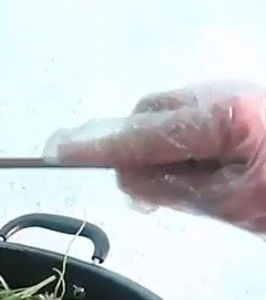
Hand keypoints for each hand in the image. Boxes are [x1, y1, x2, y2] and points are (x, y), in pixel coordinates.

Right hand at [44, 82, 265, 231]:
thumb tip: (127, 175)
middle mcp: (226, 95)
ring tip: (177, 190)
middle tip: (146, 195)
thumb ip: (171, 186)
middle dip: (135, 148)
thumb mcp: (231, 204)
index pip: (145, 132)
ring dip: (158, 152)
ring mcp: (234, 99)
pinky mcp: (240, 110)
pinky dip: (179, 151)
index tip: (59, 152)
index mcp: (225, 116)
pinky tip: (193, 176)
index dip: (100, 145)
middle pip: (152, 112)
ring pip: (168, 118)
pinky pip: (190, 123)